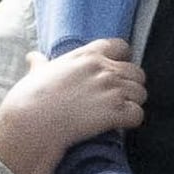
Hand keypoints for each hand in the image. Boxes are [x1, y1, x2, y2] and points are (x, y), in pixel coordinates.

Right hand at [0, 40, 145, 173]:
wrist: (33, 122)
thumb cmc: (31, 98)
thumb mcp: (37, 74)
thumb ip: (41, 64)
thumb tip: (33, 57)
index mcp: (87, 55)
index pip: (120, 46)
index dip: (123, 60)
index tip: (117, 72)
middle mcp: (103, 68)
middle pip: (137, 73)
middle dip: (131, 87)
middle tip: (117, 100)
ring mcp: (111, 88)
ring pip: (141, 94)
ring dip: (132, 105)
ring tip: (117, 115)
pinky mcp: (116, 110)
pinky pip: (138, 114)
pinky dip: (131, 122)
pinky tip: (118, 126)